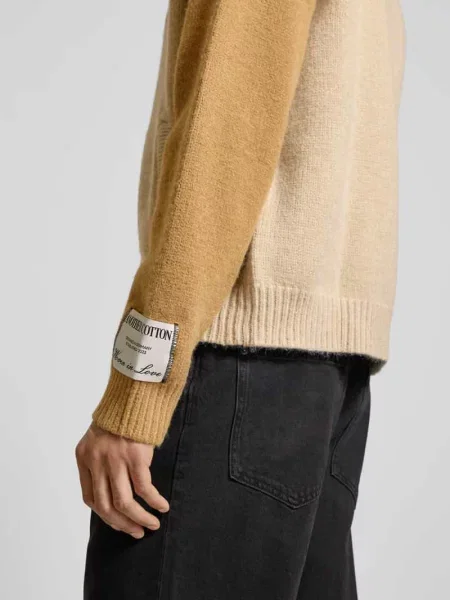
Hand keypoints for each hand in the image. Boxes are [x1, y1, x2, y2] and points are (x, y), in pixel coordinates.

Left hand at [75, 423, 169, 538]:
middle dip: (122, 524)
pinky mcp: (135, 457)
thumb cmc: (121, 415)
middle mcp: (96, 461)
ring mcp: (115, 460)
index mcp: (84, 457)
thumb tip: (113, 488)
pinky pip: (144, 488)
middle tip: (136, 532)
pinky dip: (154, 501)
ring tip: (152, 525)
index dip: (105, 514)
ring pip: (124, 502)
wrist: (134, 394)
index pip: (90, 497)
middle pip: (105, 505)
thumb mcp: (99, 437)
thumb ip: (100, 460)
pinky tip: (162, 506)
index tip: (118, 522)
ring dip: (139, 518)